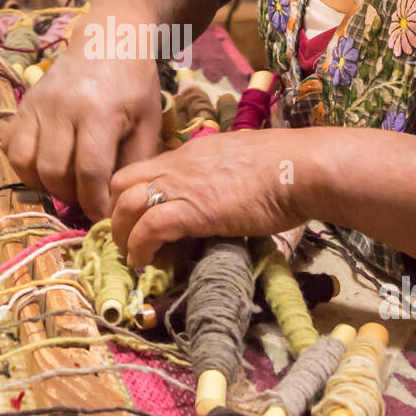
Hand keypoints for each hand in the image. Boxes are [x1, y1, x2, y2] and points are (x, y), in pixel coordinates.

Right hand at [0, 44, 161, 220]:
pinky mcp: (23, 104)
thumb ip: (135, 161)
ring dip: (42, 183)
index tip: (102, 215)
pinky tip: (45, 165)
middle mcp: (62, 108)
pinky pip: (9, 145)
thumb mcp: (147, 121)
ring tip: (64, 184)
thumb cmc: (134, 83)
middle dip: (69, 195)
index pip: (89, 171)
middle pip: (53, 170)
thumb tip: (119, 201)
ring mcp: (37, 105)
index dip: (94, 201)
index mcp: (98, 112)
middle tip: (85, 198)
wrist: (108, 40)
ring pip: (23, 161)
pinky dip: (23, 165)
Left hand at [109, 128, 311, 267]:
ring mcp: (183, 187)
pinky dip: (139, 247)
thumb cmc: (284, 167)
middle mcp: (178, 165)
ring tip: (130, 255)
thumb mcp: (240, 162)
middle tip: (125, 236)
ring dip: (122, 233)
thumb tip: (222, 194)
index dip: (131, 194)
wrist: (300, 168)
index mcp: (190, 153)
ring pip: (127, 204)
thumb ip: (220, 175)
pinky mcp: (192, 211)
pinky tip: (144, 262)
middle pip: (122, 182)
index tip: (135, 218)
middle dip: (115, 212)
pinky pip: (149, 228)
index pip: (143, 168)